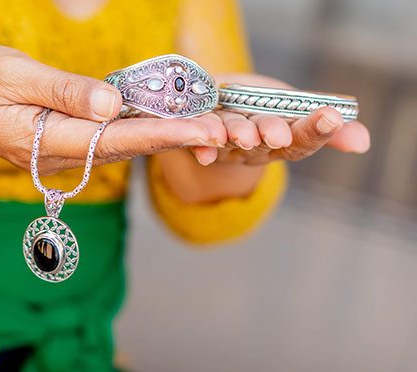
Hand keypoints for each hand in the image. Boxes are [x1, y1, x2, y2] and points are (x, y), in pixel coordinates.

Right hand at [0, 46, 225, 174]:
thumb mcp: (13, 75)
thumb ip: (63, 91)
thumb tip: (111, 104)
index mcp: (45, 140)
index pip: (115, 137)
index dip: (161, 132)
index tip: (201, 129)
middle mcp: (59, 156)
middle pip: (127, 148)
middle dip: (175, 139)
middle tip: (222, 131)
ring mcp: (63, 155)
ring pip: (122, 148)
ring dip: (165, 139)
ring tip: (208, 130)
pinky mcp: (66, 145)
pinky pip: (110, 141)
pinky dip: (143, 133)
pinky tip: (169, 126)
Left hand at [189, 74, 370, 165]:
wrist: (217, 103)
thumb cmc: (262, 109)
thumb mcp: (294, 112)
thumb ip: (325, 126)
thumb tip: (364, 141)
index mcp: (280, 142)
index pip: (301, 141)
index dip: (316, 131)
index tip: (332, 116)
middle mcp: (251, 146)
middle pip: (262, 141)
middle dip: (270, 134)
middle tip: (278, 133)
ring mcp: (223, 139)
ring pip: (229, 137)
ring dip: (236, 136)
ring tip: (244, 133)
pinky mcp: (196, 128)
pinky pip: (195, 139)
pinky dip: (198, 145)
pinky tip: (202, 150)